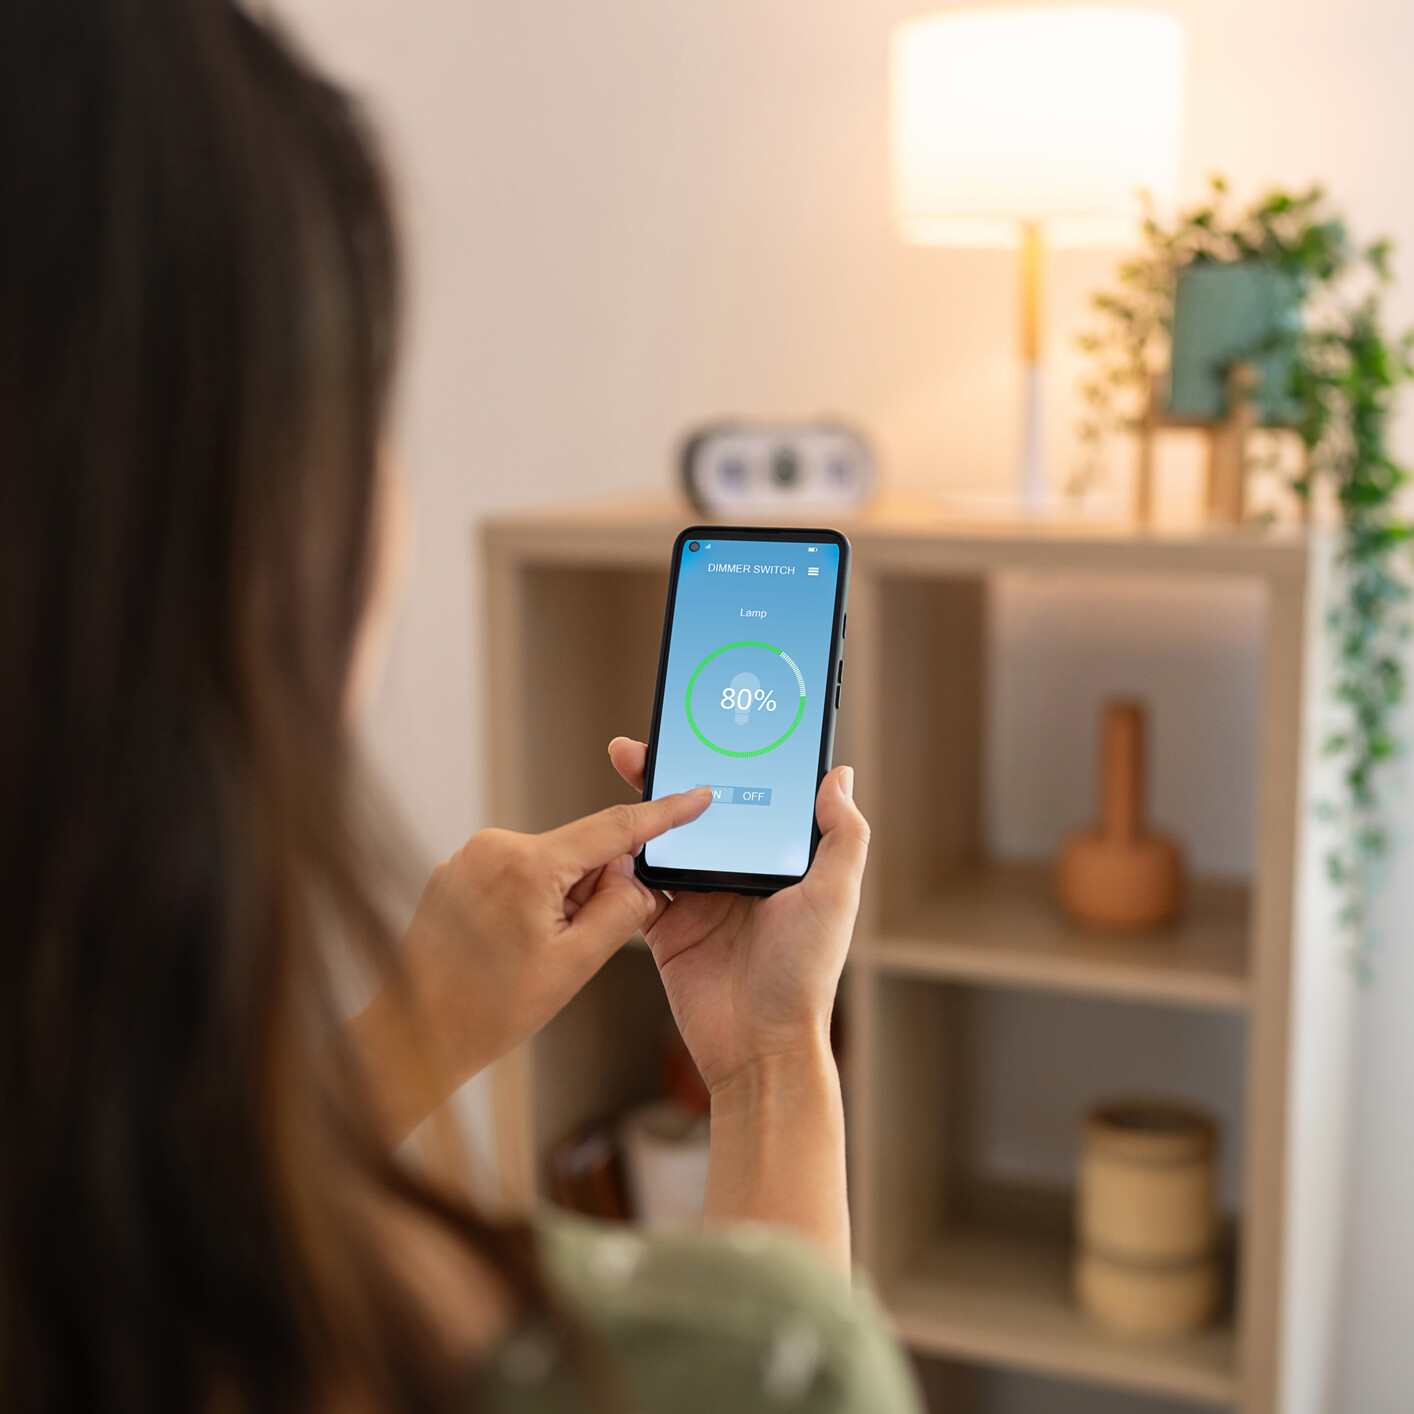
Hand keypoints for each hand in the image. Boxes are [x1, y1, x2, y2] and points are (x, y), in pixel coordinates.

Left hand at [350, 788, 710, 1143]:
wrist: (415, 1036)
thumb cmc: (489, 1011)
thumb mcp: (576, 965)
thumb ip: (621, 910)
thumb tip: (634, 875)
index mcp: (529, 865)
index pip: (614, 827)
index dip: (662, 812)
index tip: (696, 795)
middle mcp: (494, 846)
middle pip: (580, 850)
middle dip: (592, 890)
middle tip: (569, 947)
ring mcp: (470, 856)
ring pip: (550, 864)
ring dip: (560, 899)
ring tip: (529, 956)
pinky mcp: (457, 871)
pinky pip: (517, 873)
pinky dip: (531, 902)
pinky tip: (508, 947)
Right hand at [607, 738, 868, 1094]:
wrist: (758, 1047)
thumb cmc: (805, 975)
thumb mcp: (834, 896)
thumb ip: (841, 835)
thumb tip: (839, 774)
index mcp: (778, 862)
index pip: (751, 799)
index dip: (731, 764)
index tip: (712, 728)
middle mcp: (736, 873)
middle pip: (698, 813)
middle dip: (672, 775)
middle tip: (647, 743)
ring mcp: (697, 899)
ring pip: (663, 840)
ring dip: (642, 808)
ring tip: (626, 769)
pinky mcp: (664, 927)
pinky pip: (635, 886)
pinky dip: (621, 861)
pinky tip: (608, 832)